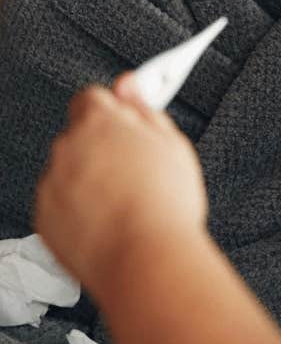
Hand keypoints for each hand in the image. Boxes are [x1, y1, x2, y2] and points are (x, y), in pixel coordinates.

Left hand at [35, 75, 207, 301]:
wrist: (144, 258)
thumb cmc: (164, 203)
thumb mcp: (172, 144)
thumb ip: (145, 108)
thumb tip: (130, 84)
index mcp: (99, 122)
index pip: (93, 97)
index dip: (114, 112)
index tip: (129, 123)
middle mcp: (68, 146)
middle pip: (81, 136)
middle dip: (103, 147)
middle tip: (137, 169)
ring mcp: (52, 183)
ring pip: (70, 171)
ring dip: (90, 179)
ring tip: (127, 202)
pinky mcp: (44, 217)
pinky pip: (61, 204)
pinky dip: (79, 210)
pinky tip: (110, 221)